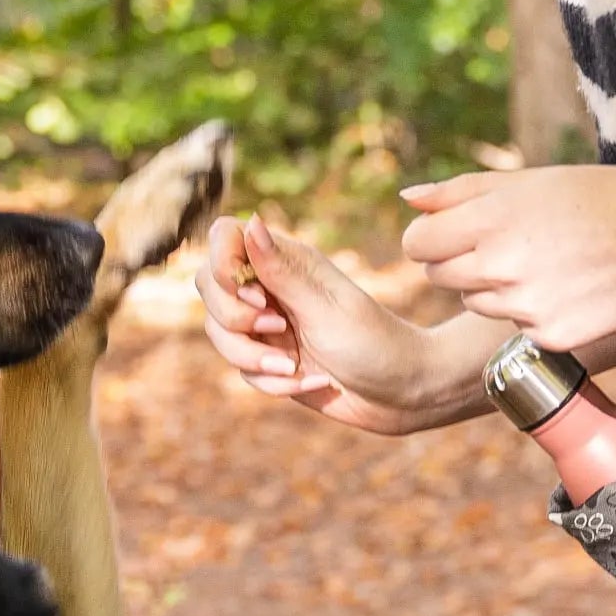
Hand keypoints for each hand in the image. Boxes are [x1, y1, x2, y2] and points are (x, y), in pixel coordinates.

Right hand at [195, 215, 467, 435]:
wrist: (406, 393)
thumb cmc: (377, 344)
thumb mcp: (327, 309)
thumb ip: (282, 272)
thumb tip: (251, 222)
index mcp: (287, 261)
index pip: (223, 239)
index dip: (223, 266)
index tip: (257, 294)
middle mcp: (272, 287)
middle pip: (209, 287)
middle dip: (233, 318)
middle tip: (277, 329)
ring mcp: (268, 325)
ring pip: (219, 333)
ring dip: (250, 358)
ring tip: (293, 369)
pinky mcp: (272, 360)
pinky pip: (243, 370)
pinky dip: (271, 383)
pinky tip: (312, 384)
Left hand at [399, 165, 615, 350]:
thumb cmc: (597, 198)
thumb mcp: (529, 180)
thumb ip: (460, 190)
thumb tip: (407, 199)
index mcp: (490, 219)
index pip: (416, 244)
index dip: (430, 237)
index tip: (452, 233)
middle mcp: (500, 265)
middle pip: (439, 276)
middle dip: (459, 261)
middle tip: (505, 245)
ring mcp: (524, 306)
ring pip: (477, 303)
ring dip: (495, 287)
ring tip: (543, 263)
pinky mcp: (549, 337)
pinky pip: (517, 327)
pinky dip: (533, 312)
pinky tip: (567, 289)